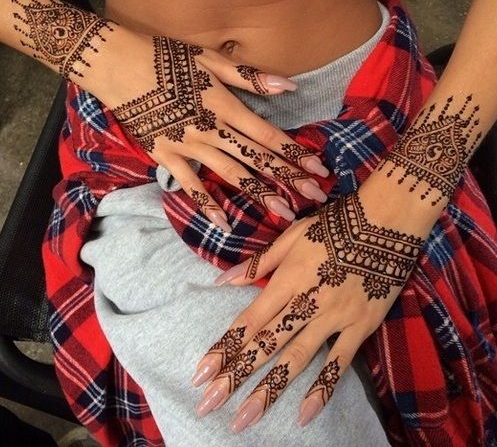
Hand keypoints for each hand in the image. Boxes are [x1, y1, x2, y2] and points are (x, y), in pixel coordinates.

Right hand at [82, 26, 330, 230]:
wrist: (118, 66)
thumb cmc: (166, 57)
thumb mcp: (210, 59)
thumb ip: (251, 77)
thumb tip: (289, 87)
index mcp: (225, 105)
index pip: (268, 134)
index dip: (296, 152)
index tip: (320, 169)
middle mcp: (211, 130)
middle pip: (257, 158)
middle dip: (289, 178)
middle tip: (316, 197)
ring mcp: (188, 147)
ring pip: (230, 175)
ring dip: (259, 194)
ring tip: (283, 213)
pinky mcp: (166, 157)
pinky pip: (189, 185)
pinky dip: (206, 206)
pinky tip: (224, 225)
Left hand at [191, 188, 424, 431]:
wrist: (386, 222)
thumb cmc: (334, 224)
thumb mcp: (292, 235)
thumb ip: (258, 263)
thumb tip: (223, 281)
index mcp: (286, 280)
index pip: (248, 321)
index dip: (222, 348)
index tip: (200, 373)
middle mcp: (306, 303)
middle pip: (265, 345)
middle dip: (234, 376)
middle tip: (208, 405)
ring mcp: (334, 318)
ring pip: (296, 359)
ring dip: (268, 391)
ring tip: (243, 419)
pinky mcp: (360, 327)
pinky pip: (338, 363)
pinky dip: (321, 389)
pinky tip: (303, 415)